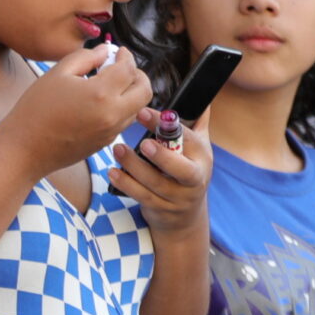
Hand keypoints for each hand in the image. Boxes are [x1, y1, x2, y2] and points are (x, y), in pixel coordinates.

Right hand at [0, 42, 153, 177]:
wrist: (23, 150)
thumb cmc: (34, 110)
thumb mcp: (56, 74)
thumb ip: (84, 57)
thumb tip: (104, 52)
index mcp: (101, 93)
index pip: (128, 69)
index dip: (125, 56)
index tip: (118, 52)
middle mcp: (112, 114)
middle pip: (145, 90)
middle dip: (138, 75)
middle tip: (123, 68)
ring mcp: (111, 131)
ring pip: (137, 108)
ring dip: (131, 93)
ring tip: (111, 86)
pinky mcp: (104, 143)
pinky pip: (123, 122)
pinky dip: (120, 109)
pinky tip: (100, 104)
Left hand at [106, 112, 209, 237]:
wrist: (185, 218)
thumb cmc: (188, 173)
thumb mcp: (198, 150)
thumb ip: (198, 124)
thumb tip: (203, 97)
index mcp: (203, 158)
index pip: (187, 139)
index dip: (167, 126)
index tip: (144, 112)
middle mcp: (194, 179)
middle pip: (181, 169)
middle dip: (162, 156)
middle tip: (142, 142)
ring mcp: (177, 197)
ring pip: (155, 183)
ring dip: (134, 166)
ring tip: (117, 149)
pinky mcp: (159, 209)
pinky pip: (140, 196)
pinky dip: (125, 184)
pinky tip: (112, 172)